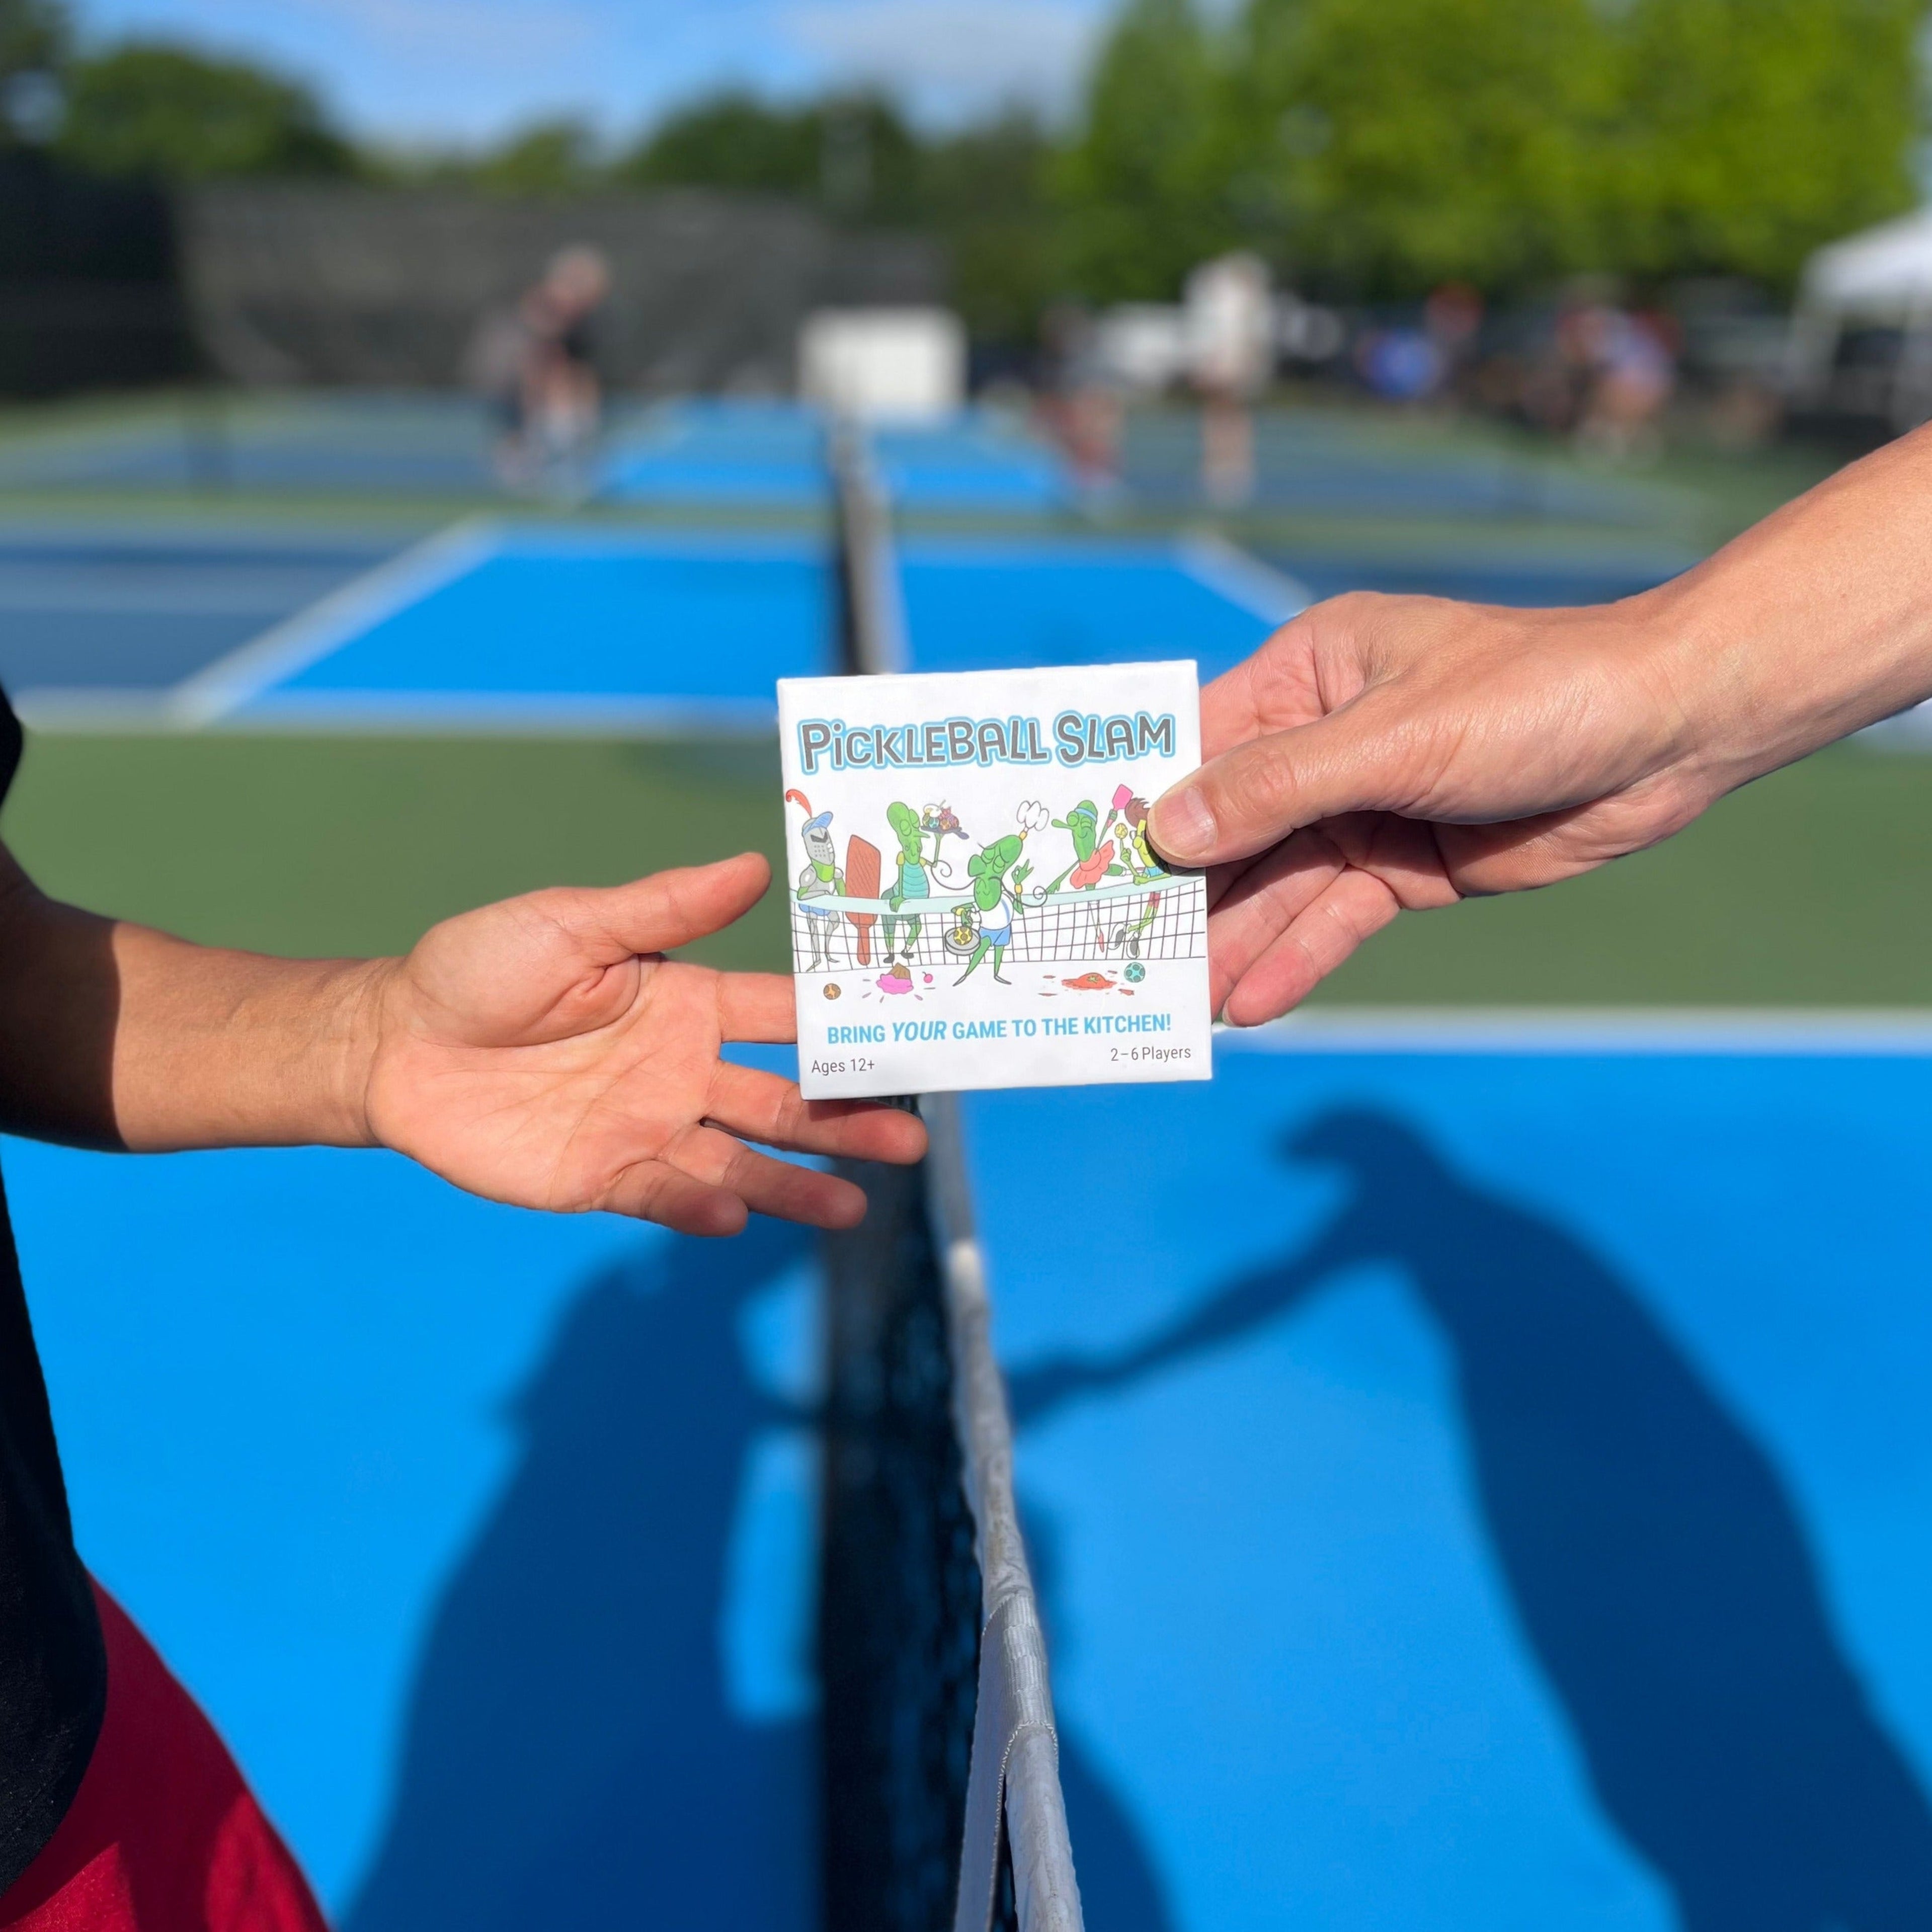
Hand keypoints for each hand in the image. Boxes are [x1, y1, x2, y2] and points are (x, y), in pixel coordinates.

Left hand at [359, 853, 923, 1235]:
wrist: (394, 1043)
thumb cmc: (480, 966)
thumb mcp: (574, 923)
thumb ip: (665, 909)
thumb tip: (756, 865)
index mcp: (687, 1002)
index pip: (784, 1016)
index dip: (847, 1025)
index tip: (913, 1032)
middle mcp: (681, 1069)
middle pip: (783, 1099)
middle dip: (846, 1118)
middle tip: (911, 1136)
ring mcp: (646, 1127)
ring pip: (740, 1159)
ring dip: (797, 1182)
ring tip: (854, 1204)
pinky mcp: (601, 1177)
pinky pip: (664, 1195)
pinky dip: (701, 1205)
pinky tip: (738, 1212)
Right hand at [1149, 591, 1712, 1026]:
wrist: (1669, 737)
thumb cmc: (1533, 697)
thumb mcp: (1392, 737)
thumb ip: (1277, 786)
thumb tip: (1166, 831)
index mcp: (1306, 674)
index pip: (1197, 745)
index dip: (1137, 806)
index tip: (1076, 864)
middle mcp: (1321, 743)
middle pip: (1227, 829)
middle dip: (1178, 894)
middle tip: (1114, 958)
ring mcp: (1360, 811)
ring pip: (1273, 887)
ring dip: (1228, 944)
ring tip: (1176, 1005)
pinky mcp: (1402, 870)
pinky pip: (1331, 920)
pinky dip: (1294, 961)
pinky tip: (1252, 1007)